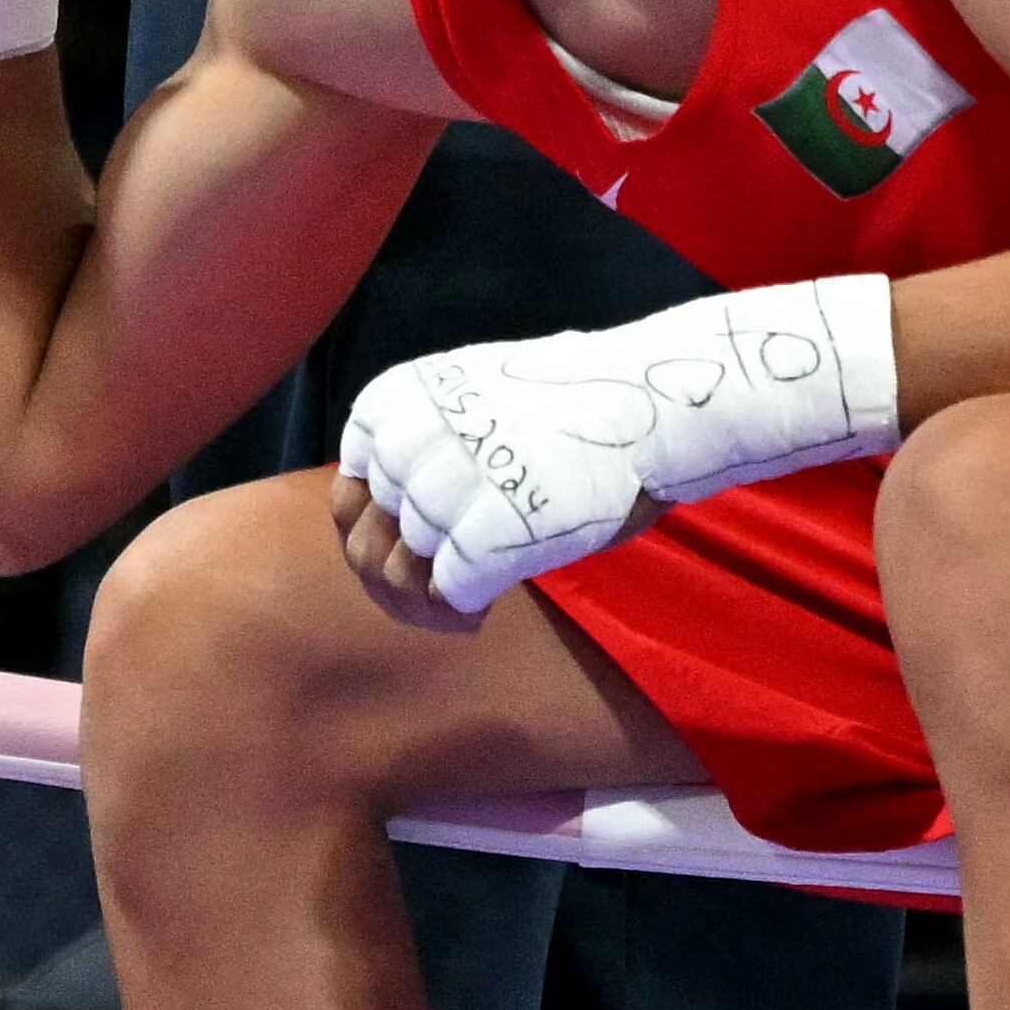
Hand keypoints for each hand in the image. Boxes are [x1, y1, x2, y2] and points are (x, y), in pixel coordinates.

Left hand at [338, 279, 898, 614]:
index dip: (375, 528)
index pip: (351, 486)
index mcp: (401, 398)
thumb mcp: (476, 398)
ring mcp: (449, 487)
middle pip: (372, 537)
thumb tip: (380, 511)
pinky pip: (448, 594)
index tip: (419, 543)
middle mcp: (412, 438)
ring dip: (426, 602)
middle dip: (400, 574)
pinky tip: (482, 612)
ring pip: (402, 570)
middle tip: (442, 592)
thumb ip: (425, 442)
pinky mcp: (492, 534)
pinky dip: (460, 612)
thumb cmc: (579, 406)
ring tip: (461, 607)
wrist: (657, 402)